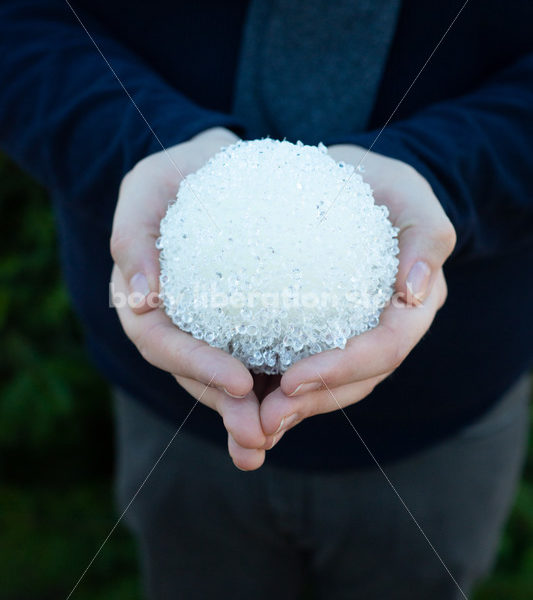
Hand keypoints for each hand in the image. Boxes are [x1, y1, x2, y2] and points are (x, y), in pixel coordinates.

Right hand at [110, 128, 269, 469]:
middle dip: (228, 410)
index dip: (197, 368)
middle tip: (262, 437)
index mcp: (146, 303)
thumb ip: (132, 235)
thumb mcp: (146, 188)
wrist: (218, 170)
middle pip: (195, 377)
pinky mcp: (242, 325)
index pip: (164, 344)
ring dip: (252, 415)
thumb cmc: (178, 175)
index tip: (240, 383)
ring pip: (226, 380)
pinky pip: (259, 357)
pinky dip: (276, 385)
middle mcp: (176, 325)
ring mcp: (209, 330)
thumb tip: (139, 300)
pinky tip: (306, 400)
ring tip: (280, 437)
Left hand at [258, 145, 455, 447]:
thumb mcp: (408, 192)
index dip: (343, 369)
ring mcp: (353, 337)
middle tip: (263, 419)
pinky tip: (240, 402)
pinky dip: (273, 390)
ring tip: (246, 426)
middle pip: (356, 381)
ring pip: (328, 386)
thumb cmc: (379, 184)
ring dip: (290, 410)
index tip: (293, 380)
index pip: (385, 348)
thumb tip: (415, 292)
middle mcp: (384, 331)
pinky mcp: (320, 333)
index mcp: (411, 307)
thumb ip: (427, 236)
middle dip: (311, 404)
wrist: (346, 186)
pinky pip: (300, 365)